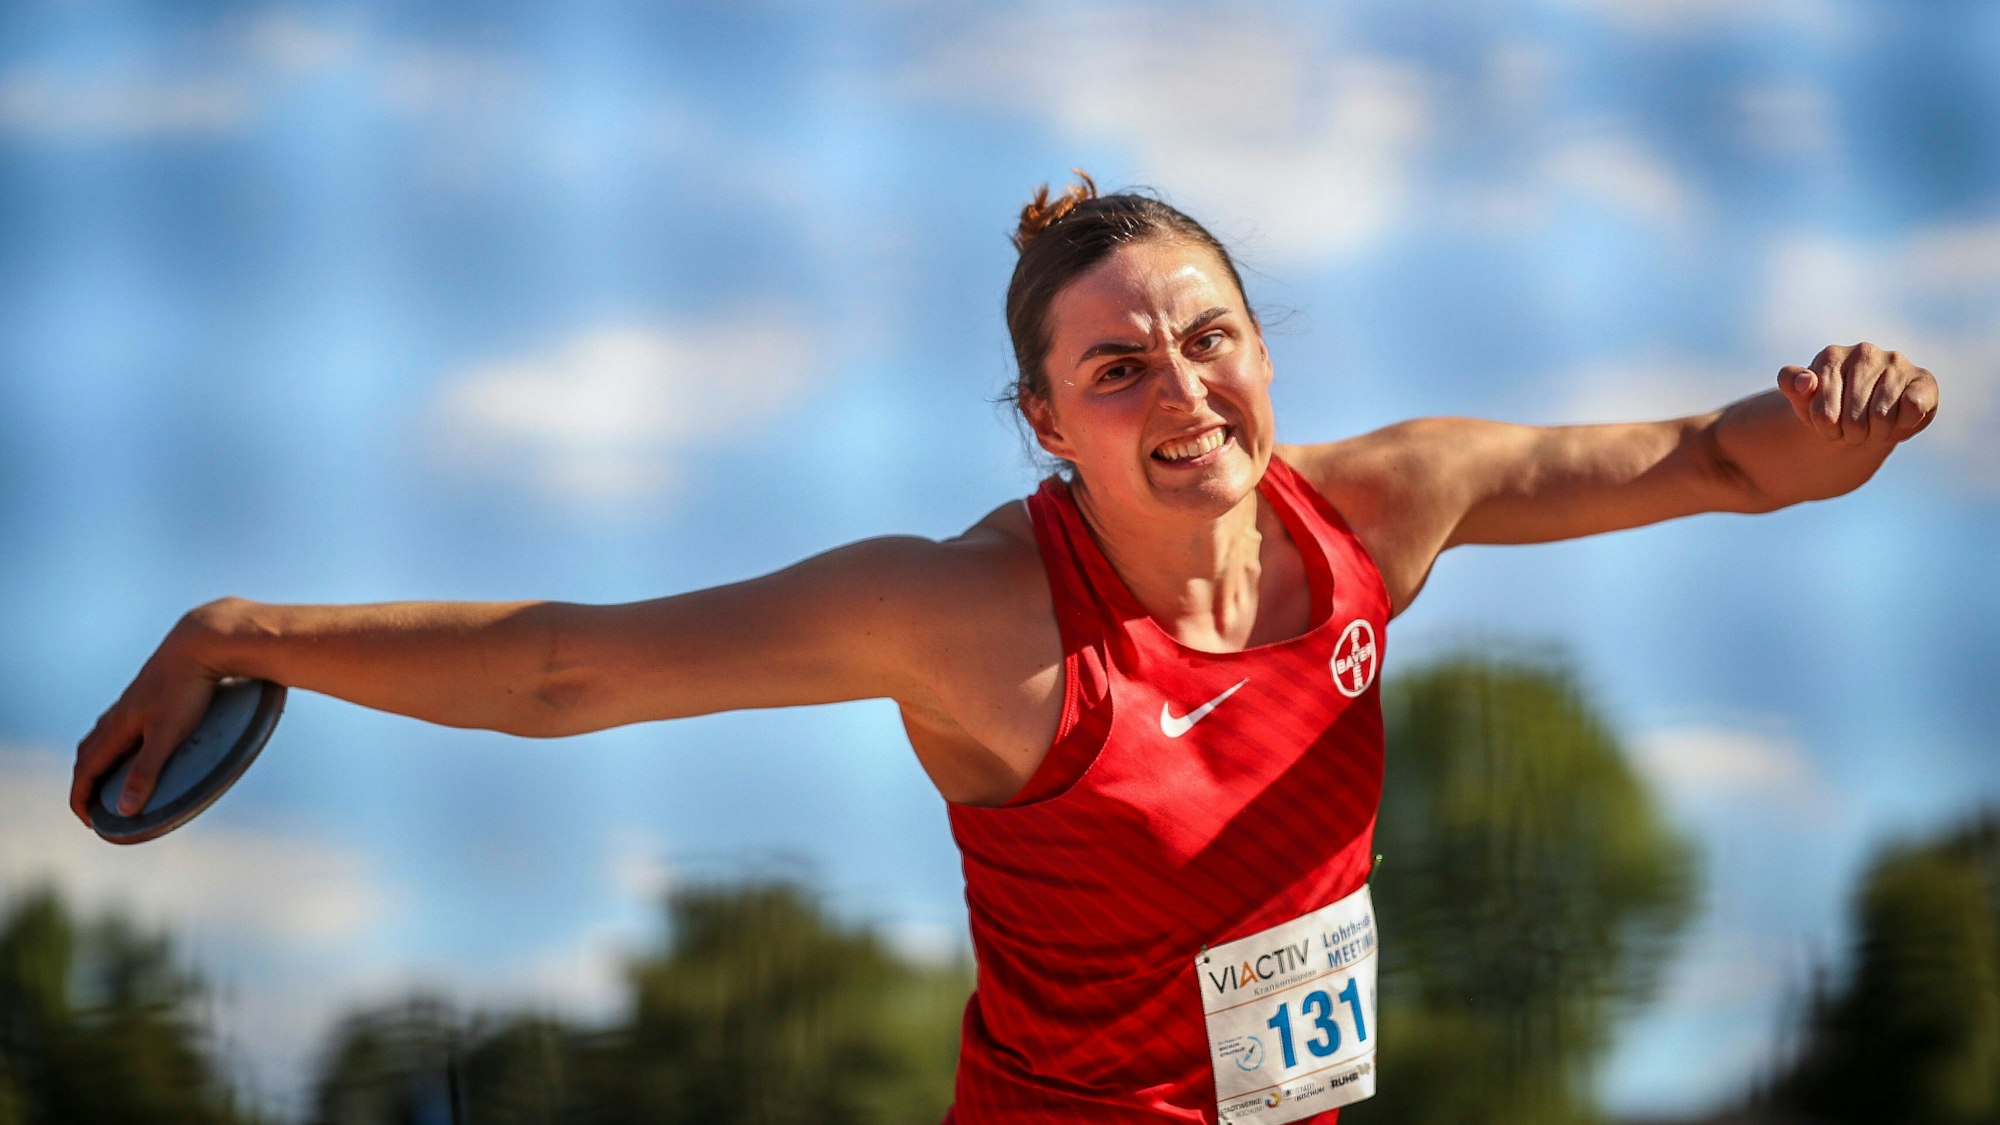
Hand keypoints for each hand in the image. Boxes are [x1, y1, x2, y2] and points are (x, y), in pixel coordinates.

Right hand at [70, 611, 226, 826]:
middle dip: (85, 783)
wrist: (200, 645)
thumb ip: (146, 771)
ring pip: (102, 737)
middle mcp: (116, 716)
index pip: (85, 770)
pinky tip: (133, 743)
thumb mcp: (168, 735)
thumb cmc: (185, 690)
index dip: (82, 798)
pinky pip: (119, 725)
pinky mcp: (147, 695)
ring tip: (107, 779)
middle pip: (87, 754)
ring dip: (97, 761)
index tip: (87, 821)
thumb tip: (125, 809)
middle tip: (93, 806)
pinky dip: (115, 743)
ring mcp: (130, 704)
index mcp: (115, 728)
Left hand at [1779, 341, 1938, 444]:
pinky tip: (1898, 417)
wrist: (1864, 413)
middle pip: (1854, 419)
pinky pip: (1913, 408)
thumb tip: (1806, 381)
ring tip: (1873, 423)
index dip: (1826, 430)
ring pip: (1882, 418)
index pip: (1824, 414)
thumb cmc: (1830, 406)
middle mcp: (1864, 352)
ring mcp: (1895, 363)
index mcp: (1830, 356)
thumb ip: (1792, 385)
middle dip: (1851, 434)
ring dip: (1876, 433)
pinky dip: (1904, 424)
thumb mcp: (1803, 401)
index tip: (1828, 423)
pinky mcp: (1922, 378)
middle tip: (1853, 427)